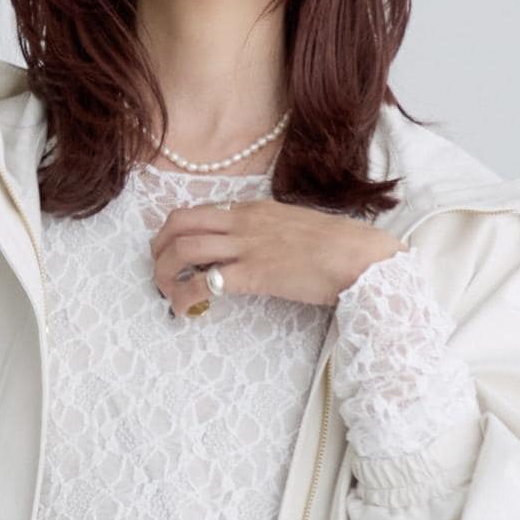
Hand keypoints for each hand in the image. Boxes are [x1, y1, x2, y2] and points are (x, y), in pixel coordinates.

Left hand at [149, 195, 400, 317]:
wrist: (361, 257)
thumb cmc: (339, 247)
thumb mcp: (295, 228)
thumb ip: (268, 234)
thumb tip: (252, 251)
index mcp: (253, 208)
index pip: (199, 211)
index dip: (175, 232)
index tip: (170, 253)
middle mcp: (244, 222)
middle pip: (180, 223)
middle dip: (159, 248)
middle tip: (158, 272)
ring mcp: (248, 246)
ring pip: (185, 249)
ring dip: (165, 273)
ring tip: (166, 294)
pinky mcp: (254, 275)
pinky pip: (204, 283)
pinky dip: (184, 297)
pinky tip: (183, 311)